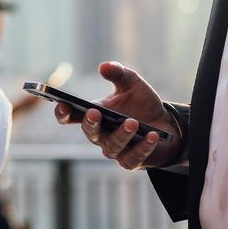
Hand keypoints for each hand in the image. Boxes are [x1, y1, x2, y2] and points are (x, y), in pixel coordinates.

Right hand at [53, 61, 180, 169]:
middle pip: (90, 132)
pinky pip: (133, 158)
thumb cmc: (142, 103)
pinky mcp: (132, 161)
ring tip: (132, 122)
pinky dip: (143, 147)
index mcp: (95, 114)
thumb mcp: (132, 83)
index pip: (72, 116)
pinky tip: (152, 135)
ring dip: (122, 134)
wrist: (166, 124)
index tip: (61, 103)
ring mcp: (115, 150)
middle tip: (94, 113)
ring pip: (112, 146)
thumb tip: (103, 67)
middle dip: (90, 123)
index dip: (64, 112)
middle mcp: (101, 134)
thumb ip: (118, 72)